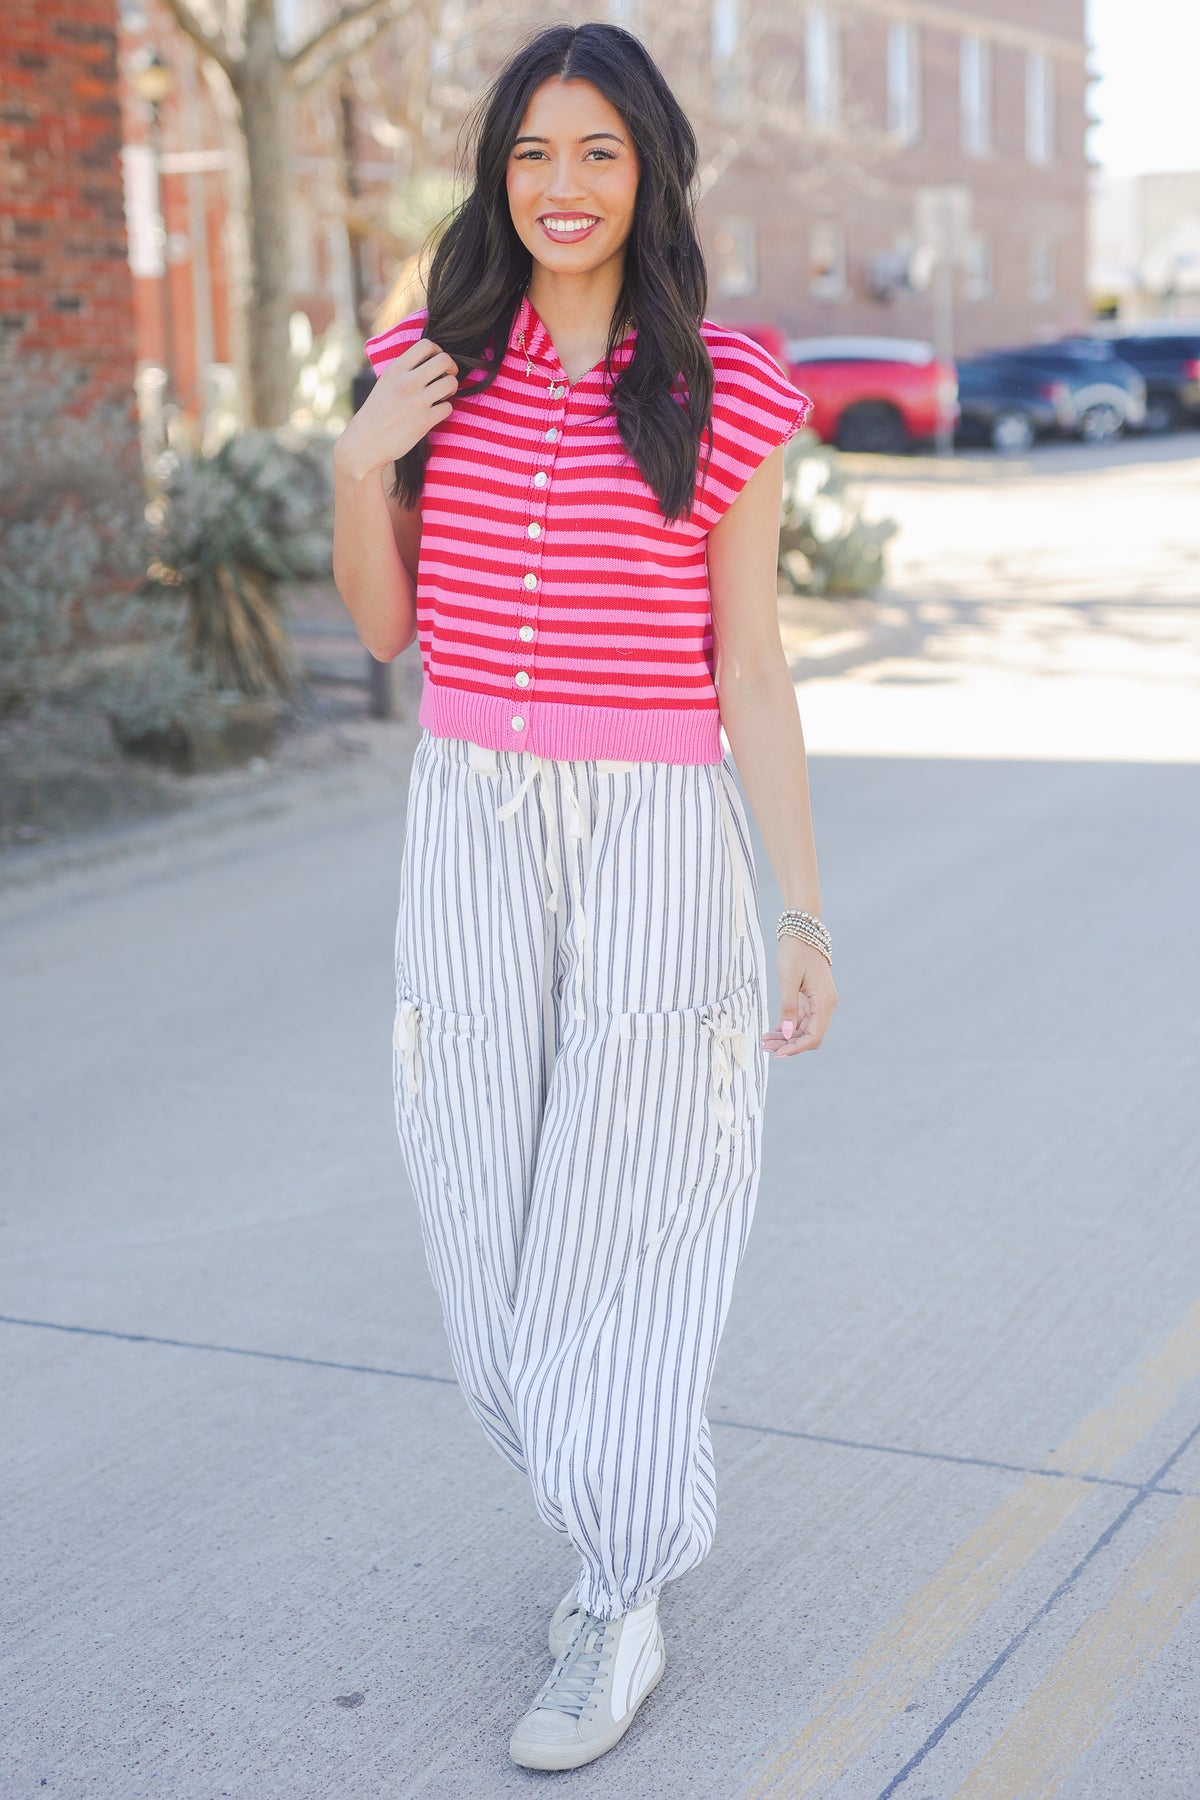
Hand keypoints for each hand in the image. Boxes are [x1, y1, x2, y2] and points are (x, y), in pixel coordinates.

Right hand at [333, 338, 458, 481]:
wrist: (365, 443)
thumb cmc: (377, 413)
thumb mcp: (385, 383)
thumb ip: (404, 371)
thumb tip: (427, 361)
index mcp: (395, 369)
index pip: (426, 344)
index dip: (438, 352)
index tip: (437, 363)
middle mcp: (406, 382)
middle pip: (444, 360)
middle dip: (451, 368)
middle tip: (446, 377)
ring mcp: (416, 401)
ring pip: (451, 383)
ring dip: (451, 389)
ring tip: (442, 395)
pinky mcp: (424, 421)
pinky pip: (448, 407)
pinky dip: (445, 410)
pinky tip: (435, 413)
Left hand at [761, 937, 836, 1056]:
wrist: (802, 930)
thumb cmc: (795, 952)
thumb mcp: (788, 980)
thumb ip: (788, 1008)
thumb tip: (787, 1034)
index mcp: (824, 1002)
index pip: (813, 1036)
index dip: (796, 1048)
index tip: (777, 1054)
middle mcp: (826, 1005)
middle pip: (810, 1035)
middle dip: (789, 1044)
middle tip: (765, 1046)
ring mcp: (820, 1002)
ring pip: (805, 1029)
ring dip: (787, 1037)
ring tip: (766, 1040)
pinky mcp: (813, 998)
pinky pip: (803, 1019)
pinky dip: (790, 1026)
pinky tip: (774, 1030)